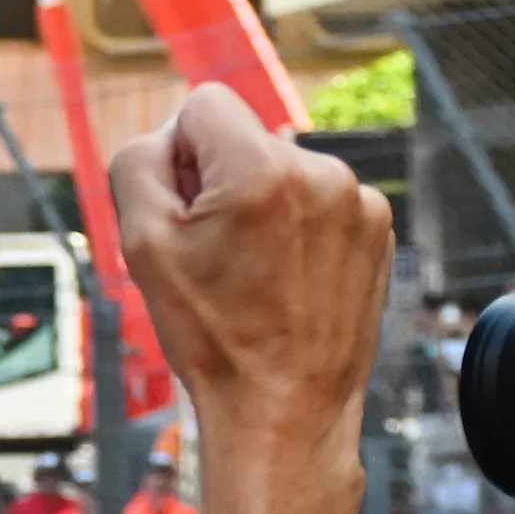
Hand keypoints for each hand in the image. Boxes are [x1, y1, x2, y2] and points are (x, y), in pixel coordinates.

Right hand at [113, 84, 393, 513]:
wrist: (283, 408)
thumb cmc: (212, 335)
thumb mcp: (140, 244)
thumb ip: (138, 163)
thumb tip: (166, 138)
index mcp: (264, 171)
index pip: (203, 105)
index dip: (176, 153)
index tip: (181, 208)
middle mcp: (322, 174)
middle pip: (243, 140)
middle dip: (218, 183)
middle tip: (210, 254)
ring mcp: (359, 204)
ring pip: (281, 171)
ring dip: (258, 206)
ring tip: (249, 274)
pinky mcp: (377, 231)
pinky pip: (317, 201)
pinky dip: (294, 228)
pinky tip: (282, 279)